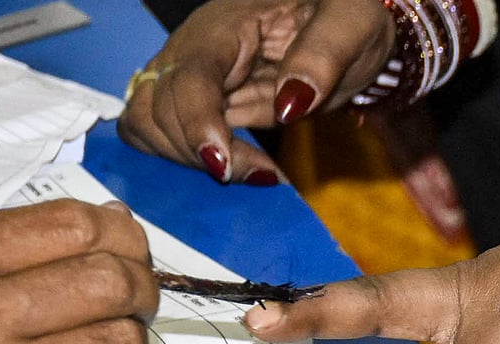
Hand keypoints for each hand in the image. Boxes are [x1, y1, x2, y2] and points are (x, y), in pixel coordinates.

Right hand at [118, 0, 394, 183]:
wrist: (346, 24)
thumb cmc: (348, 13)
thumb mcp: (351, 22)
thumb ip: (323, 55)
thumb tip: (290, 104)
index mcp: (228, 24)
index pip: (189, 75)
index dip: (197, 124)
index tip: (222, 166)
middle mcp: (195, 48)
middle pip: (155, 107)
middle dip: (198, 151)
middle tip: (261, 171)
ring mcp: (190, 75)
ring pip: (147, 124)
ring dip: (187, 158)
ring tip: (251, 169)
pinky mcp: (199, 101)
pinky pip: (166, 134)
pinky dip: (191, 159)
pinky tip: (239, 165)